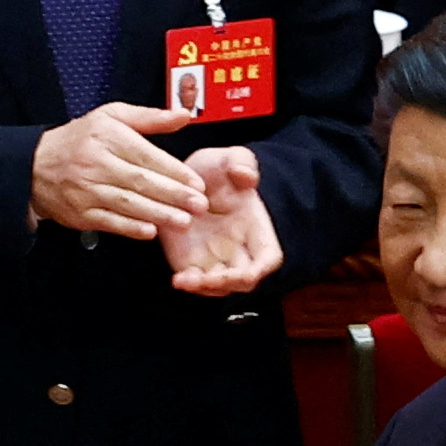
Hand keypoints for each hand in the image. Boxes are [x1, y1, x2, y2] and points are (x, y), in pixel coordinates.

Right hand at [31, 103, 206, 239]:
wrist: (36, 166)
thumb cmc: (81, 139)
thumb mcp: (112, 117)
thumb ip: (150, 118)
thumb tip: (184, 114)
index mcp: (108, 136)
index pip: (146, 156)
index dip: (174, 171)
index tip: (197, 183)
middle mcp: (97, 162)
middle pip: (141, 181)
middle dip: (174, 195)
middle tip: (199, 205)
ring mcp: (87, 190)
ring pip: (128, 204)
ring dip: (158, 214)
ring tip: (184, 221)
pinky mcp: (81, 213)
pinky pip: (110, 222)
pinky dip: (131, 228)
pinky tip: (151, 231)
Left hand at [160, 146, 283, 295]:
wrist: (186, 178)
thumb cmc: (215, 170)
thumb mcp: (228, 157)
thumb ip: (242, 161)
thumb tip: (247, 178)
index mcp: (255, 229)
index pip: (267, 258)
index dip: (260, 269)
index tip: (247, 274)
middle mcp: (238, 250)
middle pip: (242, 280)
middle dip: (228, 282)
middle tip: (209, 278)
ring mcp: (214, 259)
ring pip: (218, 286)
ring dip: (206, 288)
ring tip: (187, 280)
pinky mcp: (190, 262)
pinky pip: (194, 282)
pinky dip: (188, 285)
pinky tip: (178, 280)